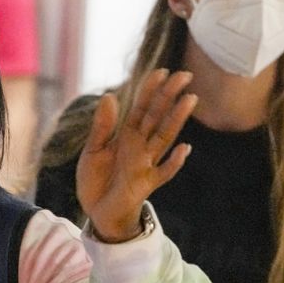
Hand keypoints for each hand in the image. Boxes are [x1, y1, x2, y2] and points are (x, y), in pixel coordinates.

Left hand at [77, 70, 195, 242]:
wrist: (97, 211)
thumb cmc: (97, 180)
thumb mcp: (93, 150)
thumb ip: (102, 126)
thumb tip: (110, 96)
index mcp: (126, 135)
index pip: (141, 108)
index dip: (151, 90)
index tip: (162, 71)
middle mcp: (140, 146)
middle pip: (157, 117)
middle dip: (169, 96)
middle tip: (185, 75)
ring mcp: (146, 164)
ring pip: (164, 137)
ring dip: (177, 119)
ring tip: (190, 100)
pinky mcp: (146, 184)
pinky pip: (164, 172)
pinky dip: (174, 162)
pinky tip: (184, 149)